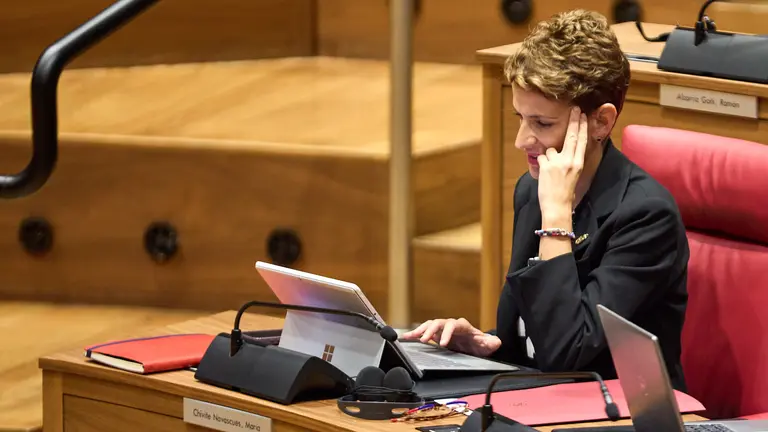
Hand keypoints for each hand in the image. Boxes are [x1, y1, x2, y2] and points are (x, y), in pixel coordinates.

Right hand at [400, 318, 500, 356]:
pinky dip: (416, 334)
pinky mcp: (437, 334)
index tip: (443, 343)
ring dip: (420, 330)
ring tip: (410, 337)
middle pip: (438, 323)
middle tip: (423, 340)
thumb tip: (496, 342)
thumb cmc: (480, 344)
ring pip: (429, 325)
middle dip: (430, 330)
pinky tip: (407, 338)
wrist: (476, 345)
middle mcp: (451, 325)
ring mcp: (443, 329)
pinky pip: (425, 331)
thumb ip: (491, 343)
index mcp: (462, 326)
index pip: (453, 325)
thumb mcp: (487, 345)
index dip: (447, 333)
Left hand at [537, 106, 588, 220]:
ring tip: (551, 172)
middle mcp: (569, 161)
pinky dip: (541, 164)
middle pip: (572, 136)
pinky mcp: (546, 166)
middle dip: (574, 120)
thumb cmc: (565, 191)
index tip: (583, 116)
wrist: (557, 206)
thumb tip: (564, 149)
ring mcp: (557, 163)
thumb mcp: (573, 174)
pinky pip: (541, 157)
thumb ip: (570, 160)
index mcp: (578, 163)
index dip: (583, 127)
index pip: (582, 141)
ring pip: (550, 150)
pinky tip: (545, 174)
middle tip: (575, 109)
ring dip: (549, 157)